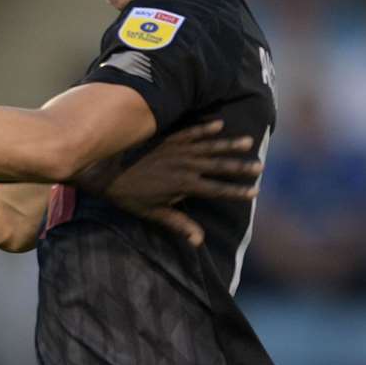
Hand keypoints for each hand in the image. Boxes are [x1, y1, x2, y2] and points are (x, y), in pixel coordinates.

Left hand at [78, 120, 260, 245]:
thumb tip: (198, 240)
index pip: (216, 189)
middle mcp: (185, 165)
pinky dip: (205, 127)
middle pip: (219, 165)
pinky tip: (219, 124)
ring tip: (248, 141)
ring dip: (229, 144)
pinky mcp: (167, 137)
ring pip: (210, 145)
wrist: (105, 168)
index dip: (236, 191)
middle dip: (240, 167)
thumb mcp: (151, 212)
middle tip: (260, 167)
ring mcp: (177, 149)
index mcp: (184, 185)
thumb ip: (177, 223)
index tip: (254, 192)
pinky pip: (191, 131)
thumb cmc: (127, 194)